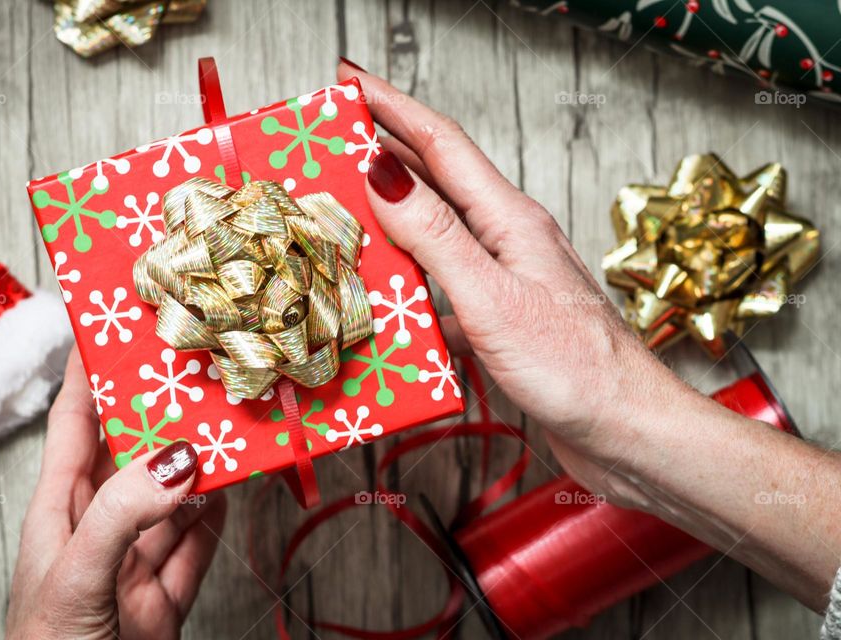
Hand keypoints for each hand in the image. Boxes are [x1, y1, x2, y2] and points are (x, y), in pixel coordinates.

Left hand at [6, 347, 225, 639]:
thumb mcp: (77, 573)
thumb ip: (124, 513)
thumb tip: (182, 457)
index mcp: (60, 509)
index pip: (77, 424)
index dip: (92, 375)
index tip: (117, 329)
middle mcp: (100, 524)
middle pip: (136, 452)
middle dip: (166, 413)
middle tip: (200, 369)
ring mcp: (136, 558)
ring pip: (176, 495)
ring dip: (202, 463)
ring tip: (231, 419)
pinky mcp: (167, 592)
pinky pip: (199, 541)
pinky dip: (219, 513)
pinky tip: (235, 483)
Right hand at [337, 60, 711, 502]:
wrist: (626, 432)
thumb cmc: (575, 370)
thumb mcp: (493, 298)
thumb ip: (437, 237)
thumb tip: (382, 173)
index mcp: (510, 221)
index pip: (441, 145)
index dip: (392, 107)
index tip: (348, 81)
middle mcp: (508, 240)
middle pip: (437, 179)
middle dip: (384, 147)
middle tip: (333, 135)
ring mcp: (506, 279)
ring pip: (437, 229)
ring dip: (392, 210)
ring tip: (345, 201)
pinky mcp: (501, 318)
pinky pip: (443, 280)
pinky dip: (408, 273)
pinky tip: (385, 286)